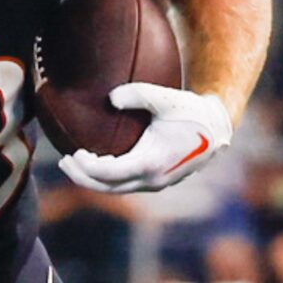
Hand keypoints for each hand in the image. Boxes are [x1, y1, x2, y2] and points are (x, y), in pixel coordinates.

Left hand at [62, 86, 231, 194]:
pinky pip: (125, 184)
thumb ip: (139, 93)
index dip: (87, 167)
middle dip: (82, 177)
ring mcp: (155, 183)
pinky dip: (107, 177)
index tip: (72, 152)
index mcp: (151, 163)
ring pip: (116, 189)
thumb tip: (111, 98)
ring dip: (93, 179)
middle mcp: (152, 179)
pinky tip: (96, 162)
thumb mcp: (167, 98)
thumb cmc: (191, 111)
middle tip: (64, 160)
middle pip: (107, 188)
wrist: (218, 128)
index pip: (109, 173)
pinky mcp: (157, 181)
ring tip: (74, 162)